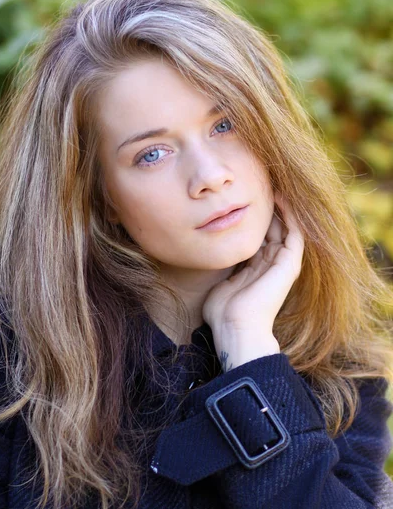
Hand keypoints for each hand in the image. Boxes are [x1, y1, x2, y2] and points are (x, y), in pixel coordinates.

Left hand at [202, 191, 304, 359]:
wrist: (236, 328)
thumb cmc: (222, 311)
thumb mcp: (220, 279)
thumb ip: (223, 264)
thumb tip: (213, 249)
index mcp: (256, 267)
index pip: (258, 235)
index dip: (252, 215)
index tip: (243, 195)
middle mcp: (271, 263)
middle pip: (273, 227)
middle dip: (266, 206)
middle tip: (259, 181)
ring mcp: (283, 263)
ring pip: (286, 226)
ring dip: (280, 205)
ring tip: (271, 182)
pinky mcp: (290, 264)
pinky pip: (295, 231)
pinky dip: (290, 214)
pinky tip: (280, 196)